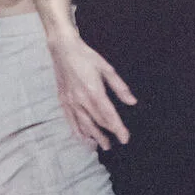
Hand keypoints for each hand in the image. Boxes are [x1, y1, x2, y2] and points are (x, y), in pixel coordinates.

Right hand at [47, 34, 136, 149]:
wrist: (63, 48)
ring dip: (91, 136)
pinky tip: (81, 137)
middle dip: (105, 135)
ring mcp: (70, 100)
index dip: (118, 129)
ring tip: (99, 146)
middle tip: (112, 145)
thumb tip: (132, 102)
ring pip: (82, 124)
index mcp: (94, 91)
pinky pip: (69, 119)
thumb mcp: (107, 68)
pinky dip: (76, 130)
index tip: (125, 138)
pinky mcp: (63, 99)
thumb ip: (119, 87)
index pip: (109, 116)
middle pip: (96, 122)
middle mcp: (81, 99)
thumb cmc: (86, 56)